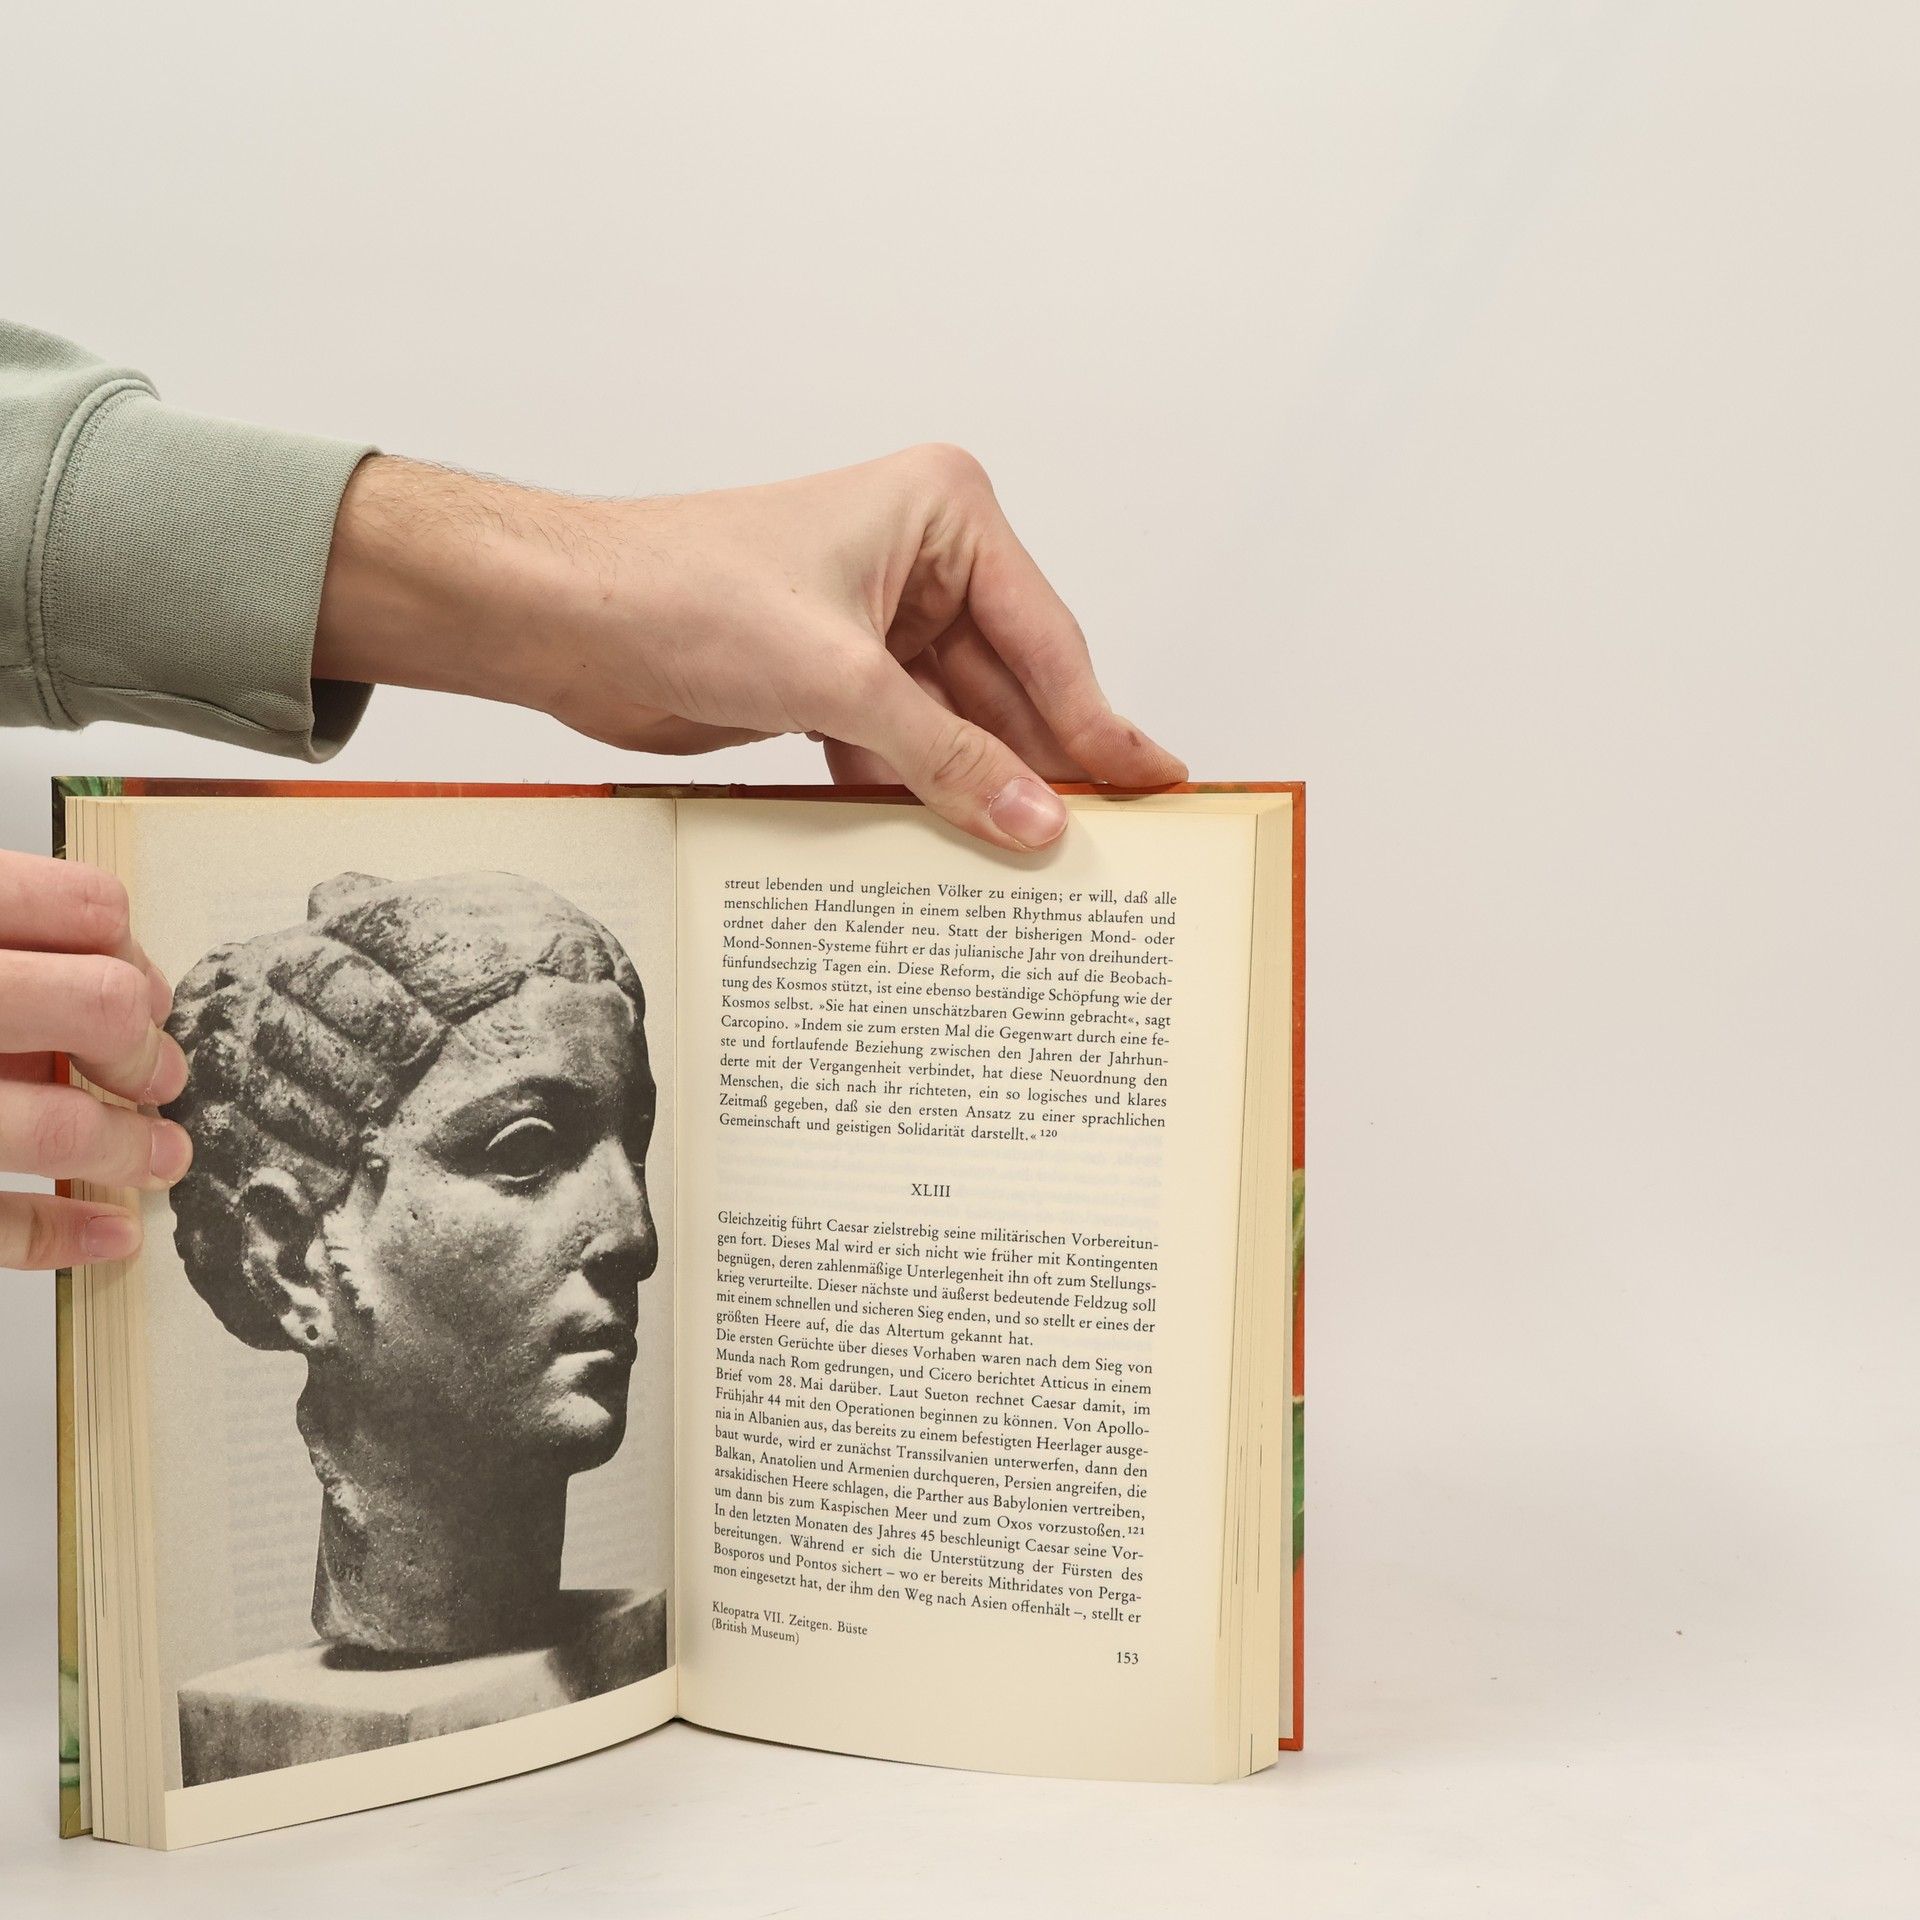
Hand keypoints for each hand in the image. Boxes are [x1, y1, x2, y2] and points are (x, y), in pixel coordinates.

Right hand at [0, 852, 189, 1269]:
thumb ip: (13, 936)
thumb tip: (123, 986)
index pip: (85, 906)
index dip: (129, 948)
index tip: (137, 980)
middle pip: (102, 1006)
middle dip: (147, 1048)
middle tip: (158, 1074)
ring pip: (59, 1127)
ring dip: (131, 1151)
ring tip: (163, 1161)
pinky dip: (59, 1235)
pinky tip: (110, 1234)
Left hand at [315, 444, 1185, 850]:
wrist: (559, 620)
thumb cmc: (680, 594)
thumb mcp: (838, 681)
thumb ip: (948, 756)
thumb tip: (1037, 823)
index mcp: (944, 515)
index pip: (1045, 639)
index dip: (1099, 724)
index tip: (1156, 785)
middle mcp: (922, 562)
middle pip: (1009, 686)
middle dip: (1042, 766)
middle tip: (1104, 847)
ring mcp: (877, 624)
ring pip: (958, 725)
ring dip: (979, 793)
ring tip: (1036, 870)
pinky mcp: (834, 679)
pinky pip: (905, 748)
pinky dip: (918, 797)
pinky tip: (948, 853)